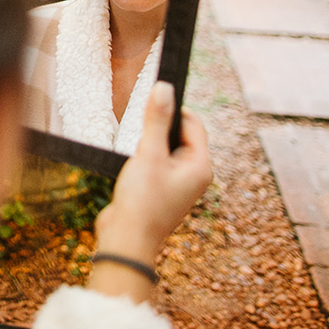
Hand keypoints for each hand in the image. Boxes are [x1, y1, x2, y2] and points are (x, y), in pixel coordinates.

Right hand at [89, 82, 211, 300]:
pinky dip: (145, 158)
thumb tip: (164, 88)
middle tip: (139, 131)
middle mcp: (194, 175)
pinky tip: (131, 165)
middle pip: (181, 136)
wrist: (127, 240)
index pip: (194, 125)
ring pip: (167, 150)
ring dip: (150, 144)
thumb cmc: (142, 201)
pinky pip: (157, 164)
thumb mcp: (148, 154)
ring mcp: (179, 185)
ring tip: (135, 153)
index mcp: (200, 166)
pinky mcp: (162, 191)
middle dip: (159, 128)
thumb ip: (156, 120)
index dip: (173, 110)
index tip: (151, 103)